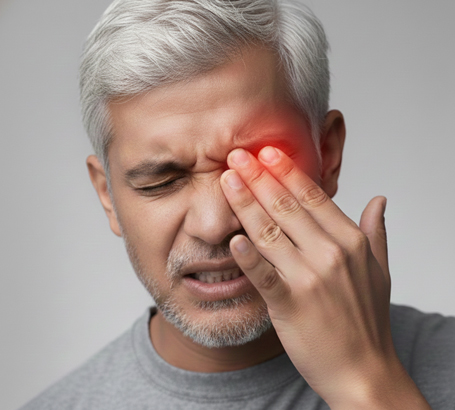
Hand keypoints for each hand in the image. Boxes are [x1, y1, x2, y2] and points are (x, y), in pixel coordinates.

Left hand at [220, 147, 430, 408]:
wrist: (364, 371)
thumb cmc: (367, 319)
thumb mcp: (379, 270)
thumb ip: (376, 231)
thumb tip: (379, 199)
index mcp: (351, 241)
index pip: (313, 197)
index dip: (287, 171)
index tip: (268, 151)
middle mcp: (331, 254)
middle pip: (287, 206)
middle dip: (259, 177)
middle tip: (237, 154)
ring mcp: (310, 279)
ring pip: (270, 232)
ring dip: (245, 203)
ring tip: (227, 179)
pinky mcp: (290, 305)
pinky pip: (264, 275)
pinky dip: (247, 257)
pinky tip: (232, 238)